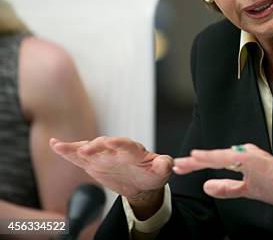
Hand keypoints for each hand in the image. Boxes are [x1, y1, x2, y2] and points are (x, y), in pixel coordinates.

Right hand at [49, 136, 172, 198]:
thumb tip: (165, 162)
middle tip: (84, 151)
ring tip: (61, 146)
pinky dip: (67, 151)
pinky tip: (55, 144)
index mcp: (134, 150)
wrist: (142, 181)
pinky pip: (78, 156)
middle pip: (104, 144)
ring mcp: (103, 155)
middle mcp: (117, 149)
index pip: (126, 144)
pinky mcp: (93, 163)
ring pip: (88, 148)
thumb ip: (164, 165)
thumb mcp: (161, 171)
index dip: (118, 143)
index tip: (110, 142)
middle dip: (94, 146)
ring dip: (76, 148)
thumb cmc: (152, 174)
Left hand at [173, 143, 272, 205]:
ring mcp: (250, 154)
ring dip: (199, 159)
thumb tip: (207, 187)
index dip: (197, 164)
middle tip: (176, 165)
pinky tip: (201, 157)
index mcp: (244, 158)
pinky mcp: (254, 159)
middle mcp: (245, 152)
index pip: (216, 161)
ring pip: (219, 156)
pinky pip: (229, 158)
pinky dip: (213, 157)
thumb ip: (228, 188)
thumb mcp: (248, 191)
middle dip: (193, 162)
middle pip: (214, 157)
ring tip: (183, 163)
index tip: (182, 167)